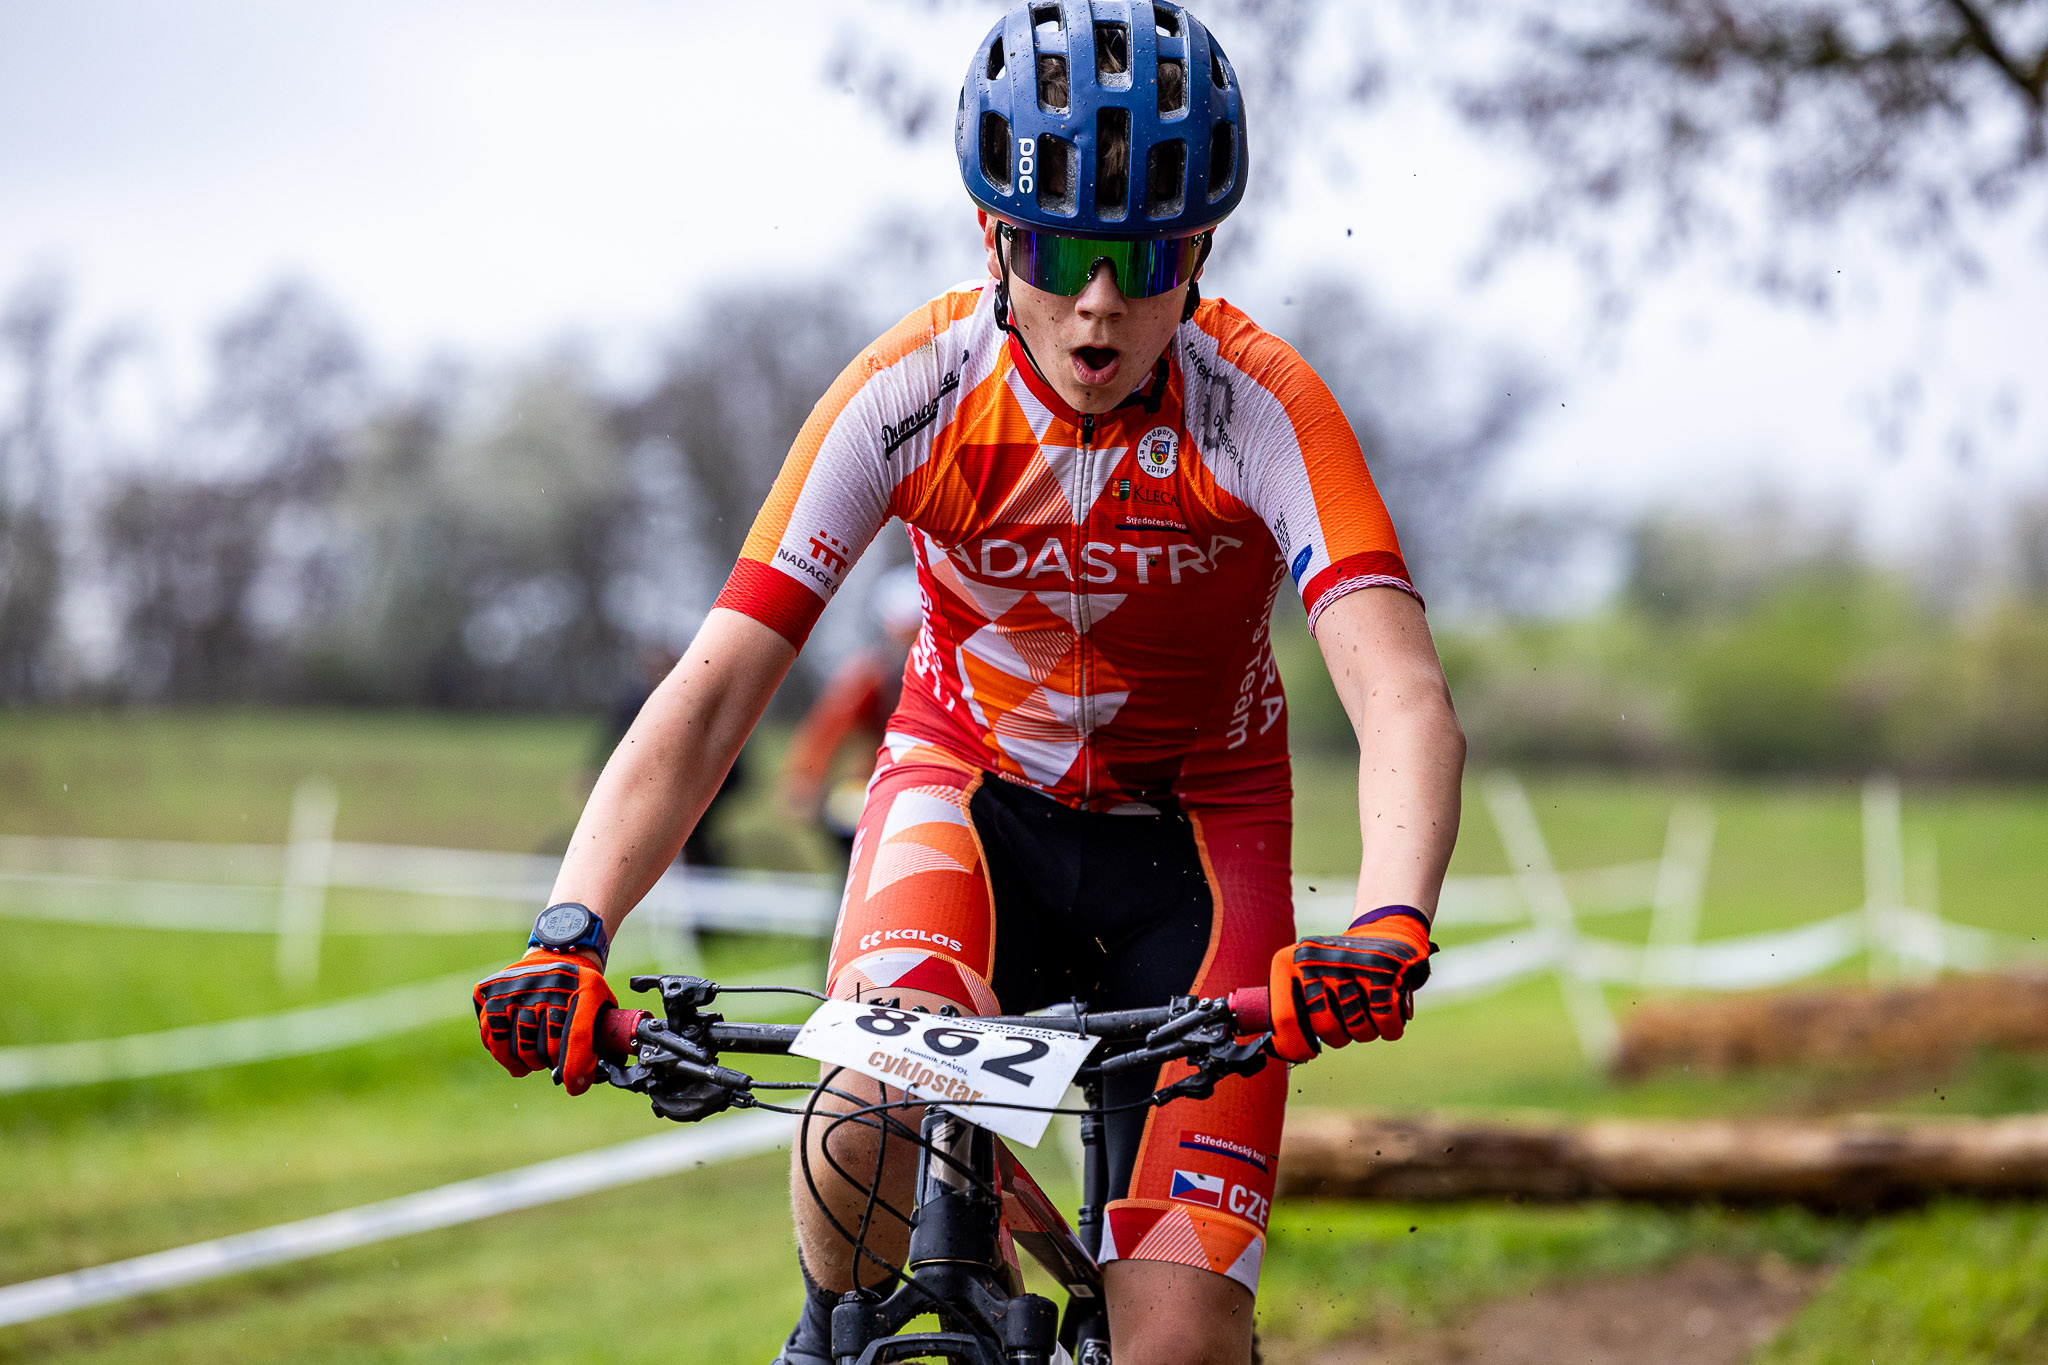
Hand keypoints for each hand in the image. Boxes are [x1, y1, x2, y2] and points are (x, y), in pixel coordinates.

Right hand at [473, 947, 616, 1094]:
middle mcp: (550, 985)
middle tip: (550, 1062)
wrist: (559, 953)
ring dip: (523, 1063)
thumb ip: (601, 1037)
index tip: (575, 1087)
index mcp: (585, 990)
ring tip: (531, 1063)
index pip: (577, 1038)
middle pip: (544, 1048)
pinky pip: (490, 1033)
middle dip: (548, 1064)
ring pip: (515, 1046)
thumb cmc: (581, 989)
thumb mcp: (602, 1002)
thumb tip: (592, 1078)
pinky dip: (499, 1051)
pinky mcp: (493, 990)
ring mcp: (518, 986)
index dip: (575, 1069)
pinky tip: (510, 1054)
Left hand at [1268, 906, 1434, 1062]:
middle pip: (1325, 1029)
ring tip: (1364, 1011)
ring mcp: (1351, 964)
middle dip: (1337, 1037)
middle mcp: (1317, 960)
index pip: (1284, 1019)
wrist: (1381, 932)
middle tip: (1342, 1024)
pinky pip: (1387, 1024)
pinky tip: (1386, 1015)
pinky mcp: (1386, 971)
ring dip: (1364, 1031)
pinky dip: (1390, 1028)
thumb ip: (1286, 1010)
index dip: (1294, 1045)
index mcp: (1289, 963)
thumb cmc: (1334, 968)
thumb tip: (1274, 1049)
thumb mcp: (1301, 976)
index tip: (1306, 1051)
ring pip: (1358, 1030)